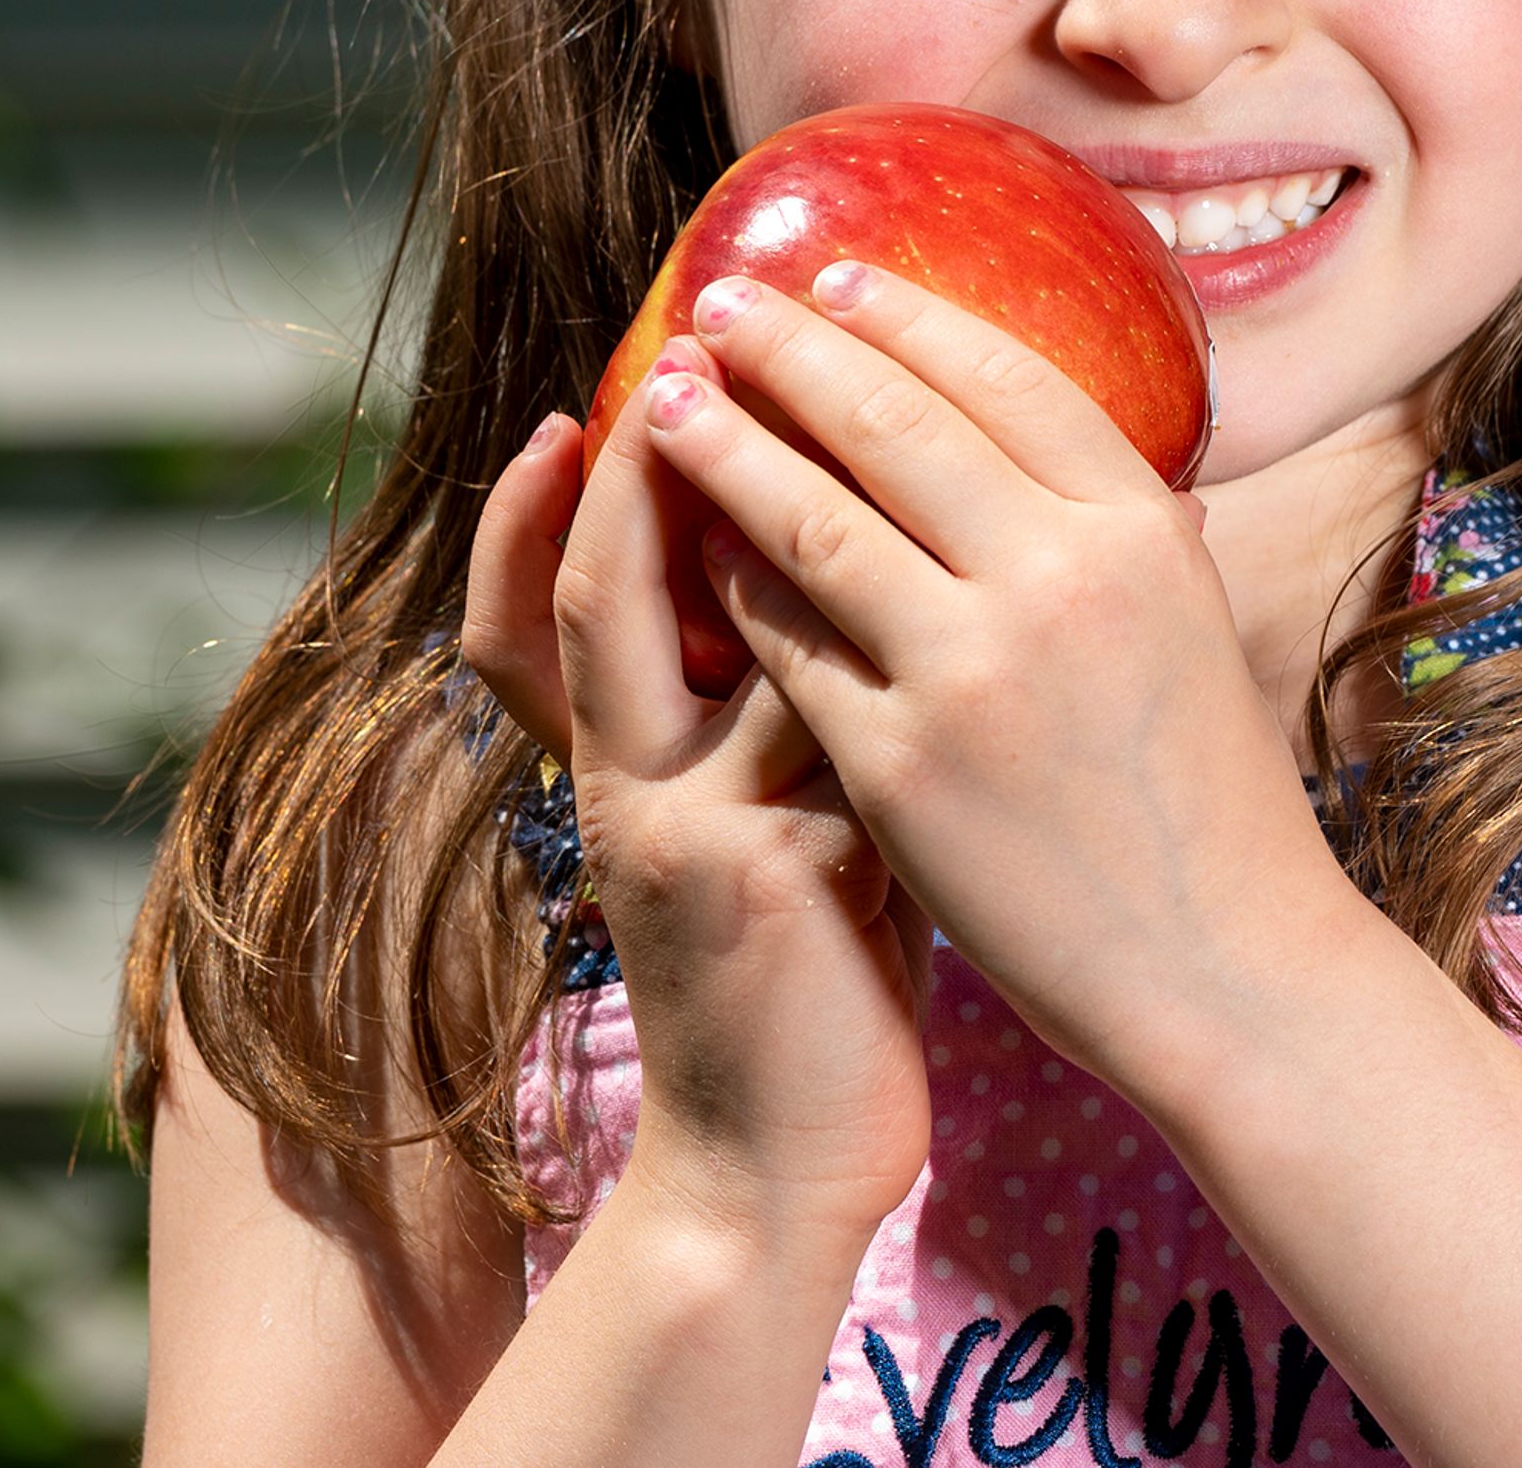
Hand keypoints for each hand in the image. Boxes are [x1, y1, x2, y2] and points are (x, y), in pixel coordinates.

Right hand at [457, 369, 936, 1247]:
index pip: (551, 606)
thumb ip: (780, 712)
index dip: (551, 502)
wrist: (780, 1170)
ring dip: (791, 526)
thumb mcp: (763, 829)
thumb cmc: (802, 983)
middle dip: (651, 464)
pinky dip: (898, 649)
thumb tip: (845, 565)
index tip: (602, 395)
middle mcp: (630, 793)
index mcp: (617, 773)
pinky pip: (838, 721)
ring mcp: (697, 834)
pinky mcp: (778, 878)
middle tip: (693, 352)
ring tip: (837, 415)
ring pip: (741, 641)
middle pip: (606, 592)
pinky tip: (970, 579)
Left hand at [629, 267, 1361, 1091]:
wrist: (1228, 968)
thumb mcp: (1187, 621)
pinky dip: (732, 581)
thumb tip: (1045, 424)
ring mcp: (976, 669)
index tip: (834, 275)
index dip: (908, 315)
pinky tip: (690, 544)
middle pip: (893, 420)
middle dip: (790, 347)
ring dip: (727, 443)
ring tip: (669, 398)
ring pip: (815, 518)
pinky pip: (789, 642)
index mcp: (1141, 528)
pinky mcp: (904, 763)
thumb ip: (1113, 525)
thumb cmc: (1208, 796)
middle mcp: (1063, 577)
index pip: (1007, 378)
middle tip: (718, 303)